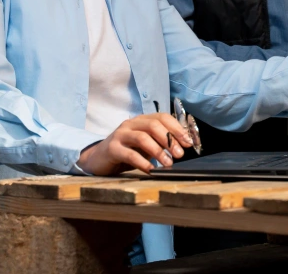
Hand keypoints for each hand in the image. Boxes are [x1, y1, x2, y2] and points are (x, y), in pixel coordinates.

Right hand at [76, 113, 193, 175]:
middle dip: (169, 139)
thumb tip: (183, 147)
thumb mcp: (145, 145)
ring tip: (168, 163)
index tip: (189, 142)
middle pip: (153, 124)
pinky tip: (151, 170)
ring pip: (142, 137)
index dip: (177, 128)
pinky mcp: (112, 149)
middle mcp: (131, 124)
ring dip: (158, 150)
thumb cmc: (126, 152)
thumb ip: (160, 143)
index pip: (162, 117)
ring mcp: (120, 135)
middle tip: (179, 154)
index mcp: (141, 120)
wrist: (98, 159)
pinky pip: (130, 154)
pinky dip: (143, 162)